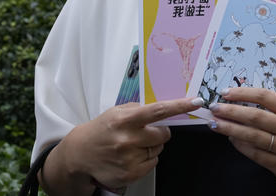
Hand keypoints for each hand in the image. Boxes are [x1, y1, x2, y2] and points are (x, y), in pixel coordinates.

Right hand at [63, 97, 203, 190]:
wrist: (80, 154)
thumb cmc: (101, 129)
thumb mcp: (117, 112)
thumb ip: (141, 109)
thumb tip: (166, 108)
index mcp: (125, 119)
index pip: (159, 110)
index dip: (180, 106)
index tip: (196, 102)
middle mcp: (128, 139)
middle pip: (163, 134)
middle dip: (160, 132)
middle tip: (145, 132)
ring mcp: (129, 158)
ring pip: (159, 150)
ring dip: (151, 147)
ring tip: (132, 145)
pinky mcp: (130, 173)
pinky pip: (153, 164)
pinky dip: (146, 159)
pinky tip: (131, 156)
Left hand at [207, 87, 275, 181]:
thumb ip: (268, 106)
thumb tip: (234, 100)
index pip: (265, 96)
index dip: (243, 93)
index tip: (225, 92)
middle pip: (257, 117)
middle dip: (232, 112)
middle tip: (215, 108)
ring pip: (254, 137)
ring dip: (231, 129)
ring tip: (216, 124)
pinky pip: (256, 154)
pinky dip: (240, 145)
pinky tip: (231, 139)